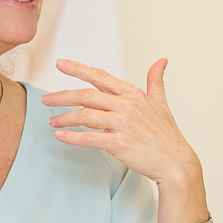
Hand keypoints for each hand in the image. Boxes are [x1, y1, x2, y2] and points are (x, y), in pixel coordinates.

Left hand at [42, 57, 202, 187]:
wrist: (175, 161)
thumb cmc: (167, 134)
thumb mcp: (161, 102)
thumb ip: (156, 80)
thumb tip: (162, 60)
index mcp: (133, 94)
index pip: (100, 76)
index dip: (78, 69)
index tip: (61, 64)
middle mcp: (127, 106)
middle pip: (87, 96)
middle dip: (63, 96)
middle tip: (46, 99)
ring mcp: (123, 124)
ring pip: (86, 116)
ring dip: (65, 117)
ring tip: (52, 120)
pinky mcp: (120, 144)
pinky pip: (90, 138)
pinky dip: (73, 137)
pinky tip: (61, 135)